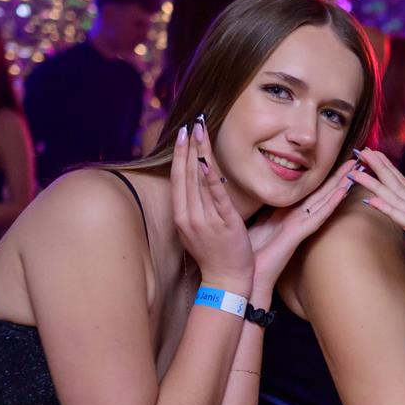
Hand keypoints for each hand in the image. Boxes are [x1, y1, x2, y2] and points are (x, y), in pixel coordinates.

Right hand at [172, 120, 252, 289]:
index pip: (178, 179)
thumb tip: (198, 183)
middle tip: (191, 123)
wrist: (226, 281)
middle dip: (187, 147)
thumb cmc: (215, 254)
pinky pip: (217, 197)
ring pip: (199, 181)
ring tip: (200, 131)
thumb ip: (195, 206)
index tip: (182, 134)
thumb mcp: (197, 228)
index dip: (179, 155)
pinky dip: (212, 178)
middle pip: (185, 175)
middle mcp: (189, 216)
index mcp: (181, 216)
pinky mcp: (225, 224)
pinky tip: (209, 161)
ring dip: (199, 153)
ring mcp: (205, 220)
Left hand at [248, 159, 356, 297]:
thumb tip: (262, 192)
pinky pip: (317, 216)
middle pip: (322, 193)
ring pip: (325, 202)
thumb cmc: (249, 252)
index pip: (310, 192)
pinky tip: (342, 191)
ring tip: (354, 170)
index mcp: (288, 214)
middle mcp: (298, 219)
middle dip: (338, 177)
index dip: (323, 178)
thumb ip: (265, 209)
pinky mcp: (298, 235)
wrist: (246, 276)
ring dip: (340, 185)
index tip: (335, 162)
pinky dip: (331, 203)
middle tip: (355, 160)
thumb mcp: (256, 221)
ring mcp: (300, 227)